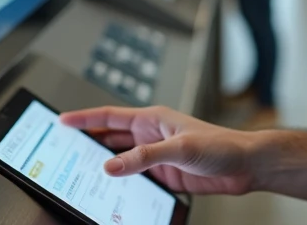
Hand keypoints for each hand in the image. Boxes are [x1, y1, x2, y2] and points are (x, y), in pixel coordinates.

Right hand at [60, 105, 260, 195]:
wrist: (244, 165)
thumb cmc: (222, 145)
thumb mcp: (180, 148)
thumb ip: (145, 157)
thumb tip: (112, 165)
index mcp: (153, 119)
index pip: (110, 117)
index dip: (85, 118)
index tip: (62, 120)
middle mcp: (152, 135)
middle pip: (111, 137)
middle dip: (86, 141)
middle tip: (63, 147)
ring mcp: (156, 155)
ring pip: (121, 158)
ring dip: (103, 162)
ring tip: (78, 168)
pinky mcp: (164, 173)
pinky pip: (135, 176)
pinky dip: (121, 181)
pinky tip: (110, 188)